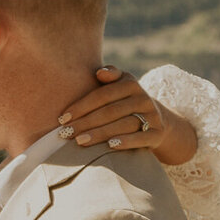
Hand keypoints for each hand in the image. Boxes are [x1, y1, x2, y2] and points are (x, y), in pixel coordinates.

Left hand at [59, 66, 197, 166]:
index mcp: (130, 84)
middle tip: (66, 133)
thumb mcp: (120, 85)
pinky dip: (126, 141)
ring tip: (80, 141)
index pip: (102, 95)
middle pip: (110, 111)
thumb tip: (99, 73)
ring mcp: (152, 116)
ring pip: (123, 124)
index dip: (81, 106)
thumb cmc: (125, 102)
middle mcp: (143, 98)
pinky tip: (110, 146)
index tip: (63, 118)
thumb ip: (110, 76)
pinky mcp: (157, 133)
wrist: (156, 121)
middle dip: (85, 123)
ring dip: (100, 133)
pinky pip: (141, 137)